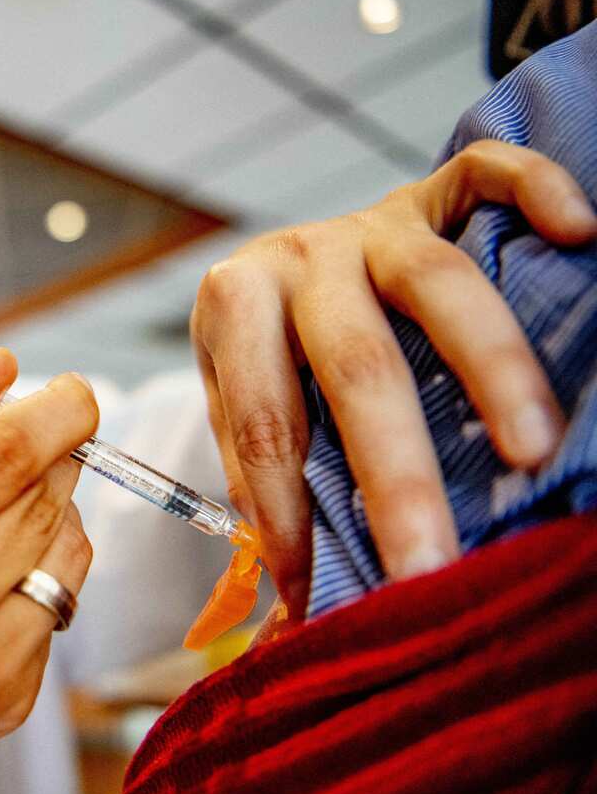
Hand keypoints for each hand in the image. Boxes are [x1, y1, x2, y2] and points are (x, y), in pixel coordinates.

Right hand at [0, 349, 98, 793]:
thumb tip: (6, 369)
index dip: (55, 414)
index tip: (75, 394)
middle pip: (37, 501)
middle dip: (48, 459)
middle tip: (21, 453)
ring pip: (66, 550)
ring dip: (52, 513)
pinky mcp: (6, 704)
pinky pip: (65, 602)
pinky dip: (44, 571)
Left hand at [191, 140, 596, 615]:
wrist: (285, 259)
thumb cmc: (268, 356)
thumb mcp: (242, 409)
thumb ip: (263, 485)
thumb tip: (291, 617)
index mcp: (233, 308)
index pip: (262, 420)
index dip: (287, 509)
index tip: (320, 593)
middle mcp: (298, 258)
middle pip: (354, 364)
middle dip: (395, 473)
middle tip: (430, 564)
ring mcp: (367, 223)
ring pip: (435, 281)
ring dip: (490, 367)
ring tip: (532, 450)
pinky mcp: (425, 194)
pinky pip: (481, 176)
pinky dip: (533, 190)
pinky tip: (580, 232)